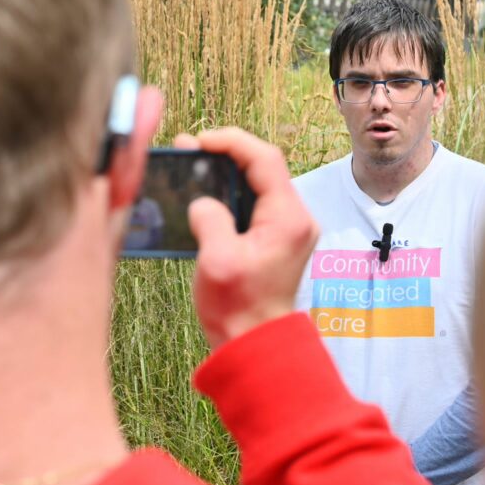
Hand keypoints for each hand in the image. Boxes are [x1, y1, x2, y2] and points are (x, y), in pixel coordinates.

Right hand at [175, 128, 318, 348]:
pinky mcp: (278, 238)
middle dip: (225, 153)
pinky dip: (230, 192)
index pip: (265, 159)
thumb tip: (203, 202)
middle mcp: (296, 217)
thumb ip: (210, 219)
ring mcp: (289, 228)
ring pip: (259, 182)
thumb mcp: (217, 261)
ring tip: (191, 164)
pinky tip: (204, 192)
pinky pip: (256, 202)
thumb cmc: (239, 309)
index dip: (232, 142)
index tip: (200, 140)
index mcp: (288, 218)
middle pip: (264, 166)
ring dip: (226, 172)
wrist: (256, 343)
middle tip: (188, 149)